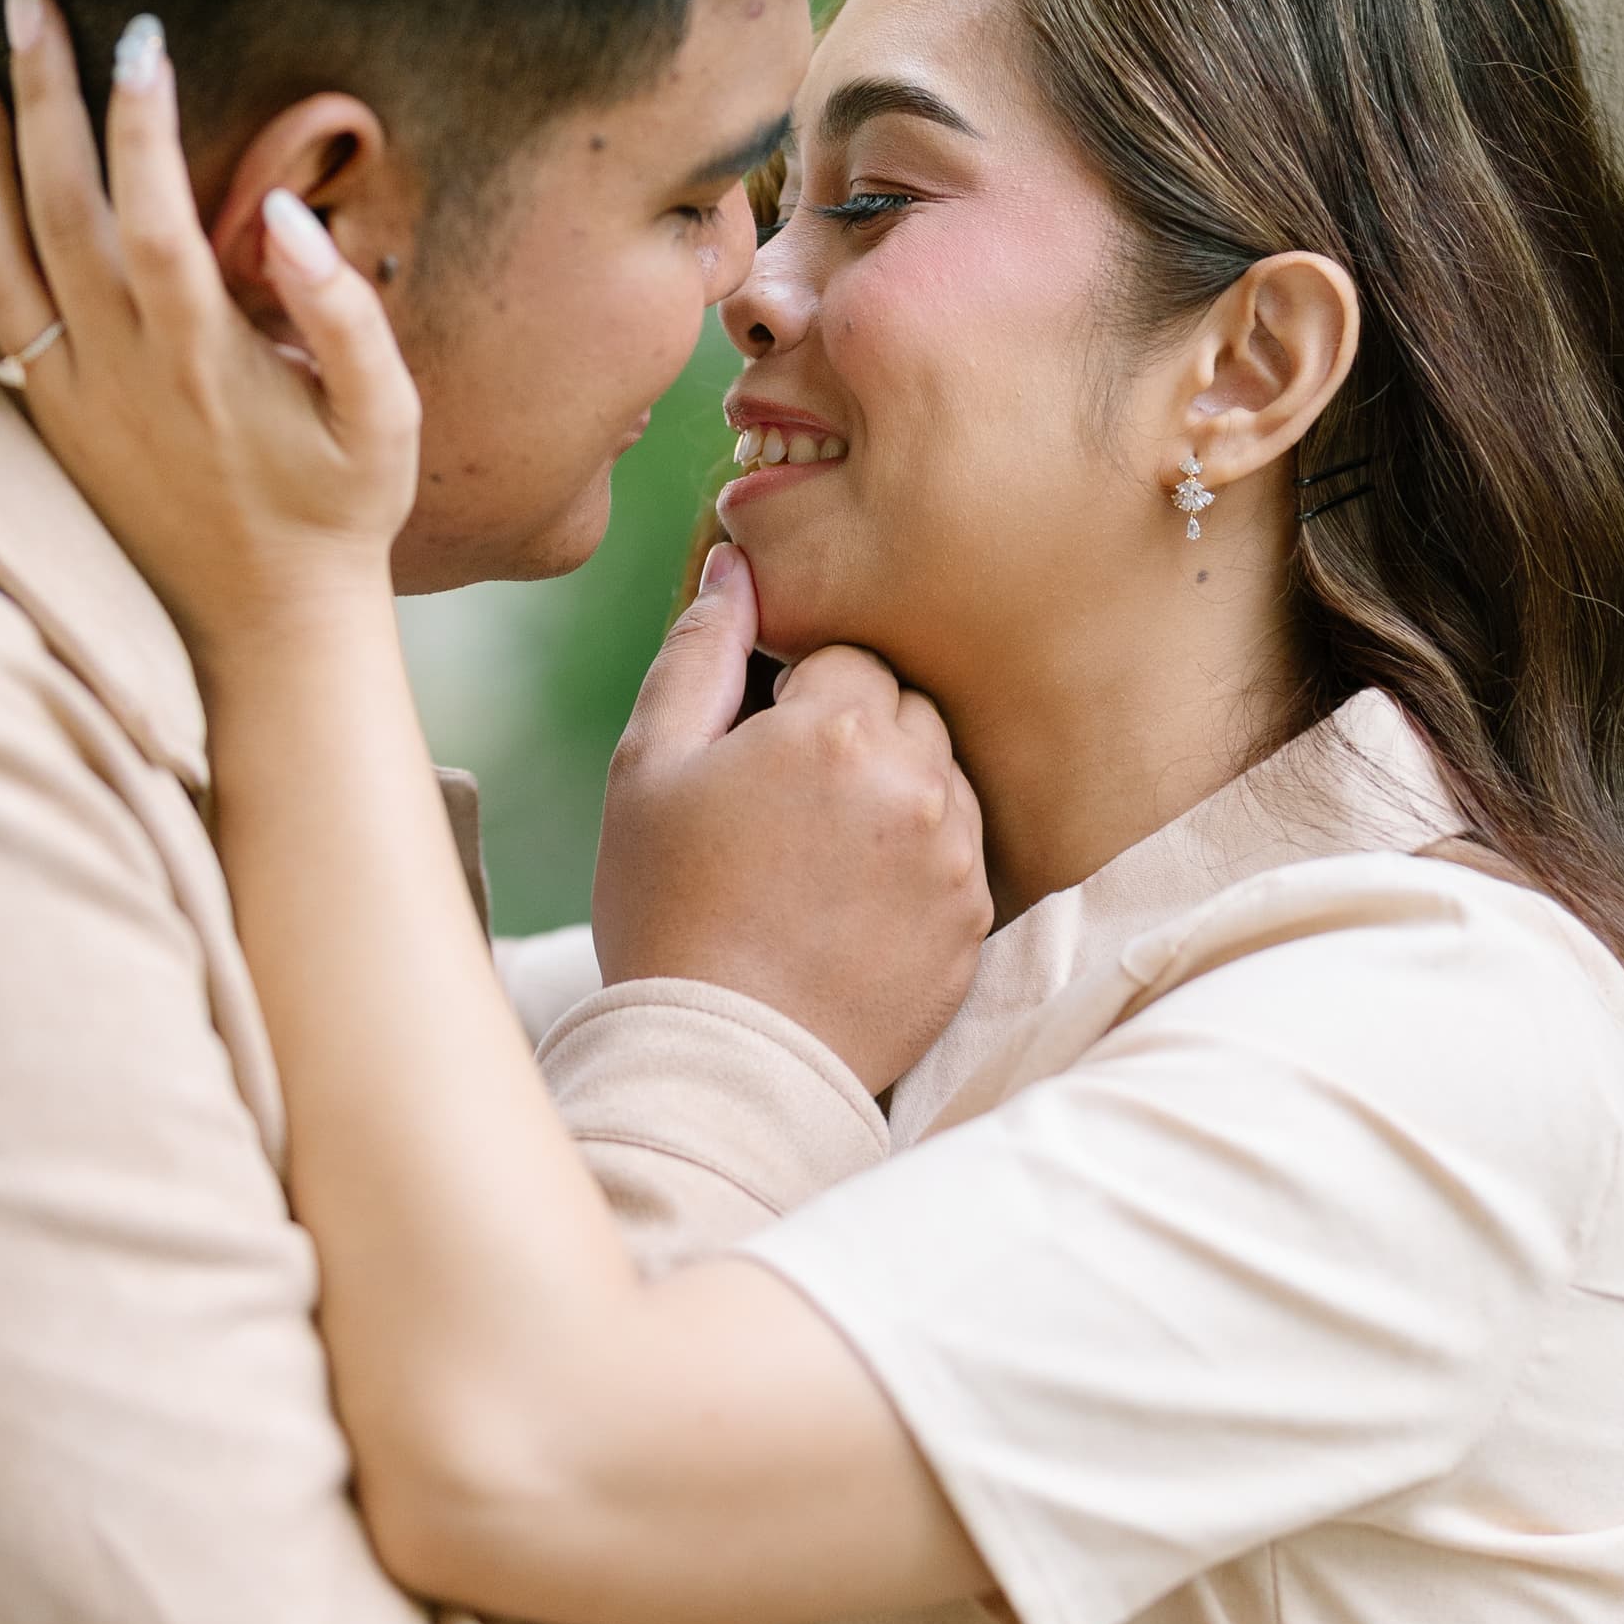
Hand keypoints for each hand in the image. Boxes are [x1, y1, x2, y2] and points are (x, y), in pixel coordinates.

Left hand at [0, 0, 418, 662]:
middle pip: (61, 211)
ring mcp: (69, 399)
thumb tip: (286, 218)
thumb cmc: (338, 513)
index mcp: (207, 359)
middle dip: (43, 93)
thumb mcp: (385, 419)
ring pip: (0, 259)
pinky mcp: (41, 425)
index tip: (139, 31)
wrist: (262, 636)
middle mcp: (122, 372)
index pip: (156, 216)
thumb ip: (345, 313)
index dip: (142, 123)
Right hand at [594, 551, 989, 1093]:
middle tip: (784, 810)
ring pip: (941, 778)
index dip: (793, 700)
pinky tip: (850, 908)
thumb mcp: (648, 767)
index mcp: (836, 728)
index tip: (755, 757)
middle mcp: (917, 781)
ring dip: (893, 796)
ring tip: (818, 862)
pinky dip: (916, 866)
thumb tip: (736, 563)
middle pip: (905, 710)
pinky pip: (959, 857)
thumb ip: (699, 651)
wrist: (721, 1060)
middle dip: (854, 737)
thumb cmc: (668, 908)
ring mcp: (956, 856)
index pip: (844, 657)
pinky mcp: (976, 925)